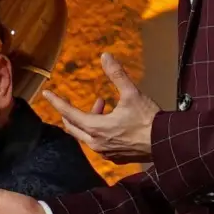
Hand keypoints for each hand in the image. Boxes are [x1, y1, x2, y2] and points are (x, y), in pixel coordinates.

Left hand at [42, 52, 159, 163]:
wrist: (166, 144)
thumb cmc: (149, 119)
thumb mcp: (132, 93)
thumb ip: (117, 75)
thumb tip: (105, 55)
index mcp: (96, 128)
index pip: (69, 113)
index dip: (57, 102)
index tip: (46, 93)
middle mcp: (96, 143)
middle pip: (73, 127)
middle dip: (71, 112)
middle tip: (73, 100)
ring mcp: (105, 153)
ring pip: (86, 135)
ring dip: (89, 119)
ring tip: (102, 104)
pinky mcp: (115, 158)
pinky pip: (98, 144)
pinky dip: (98, 131)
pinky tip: (111, 122)